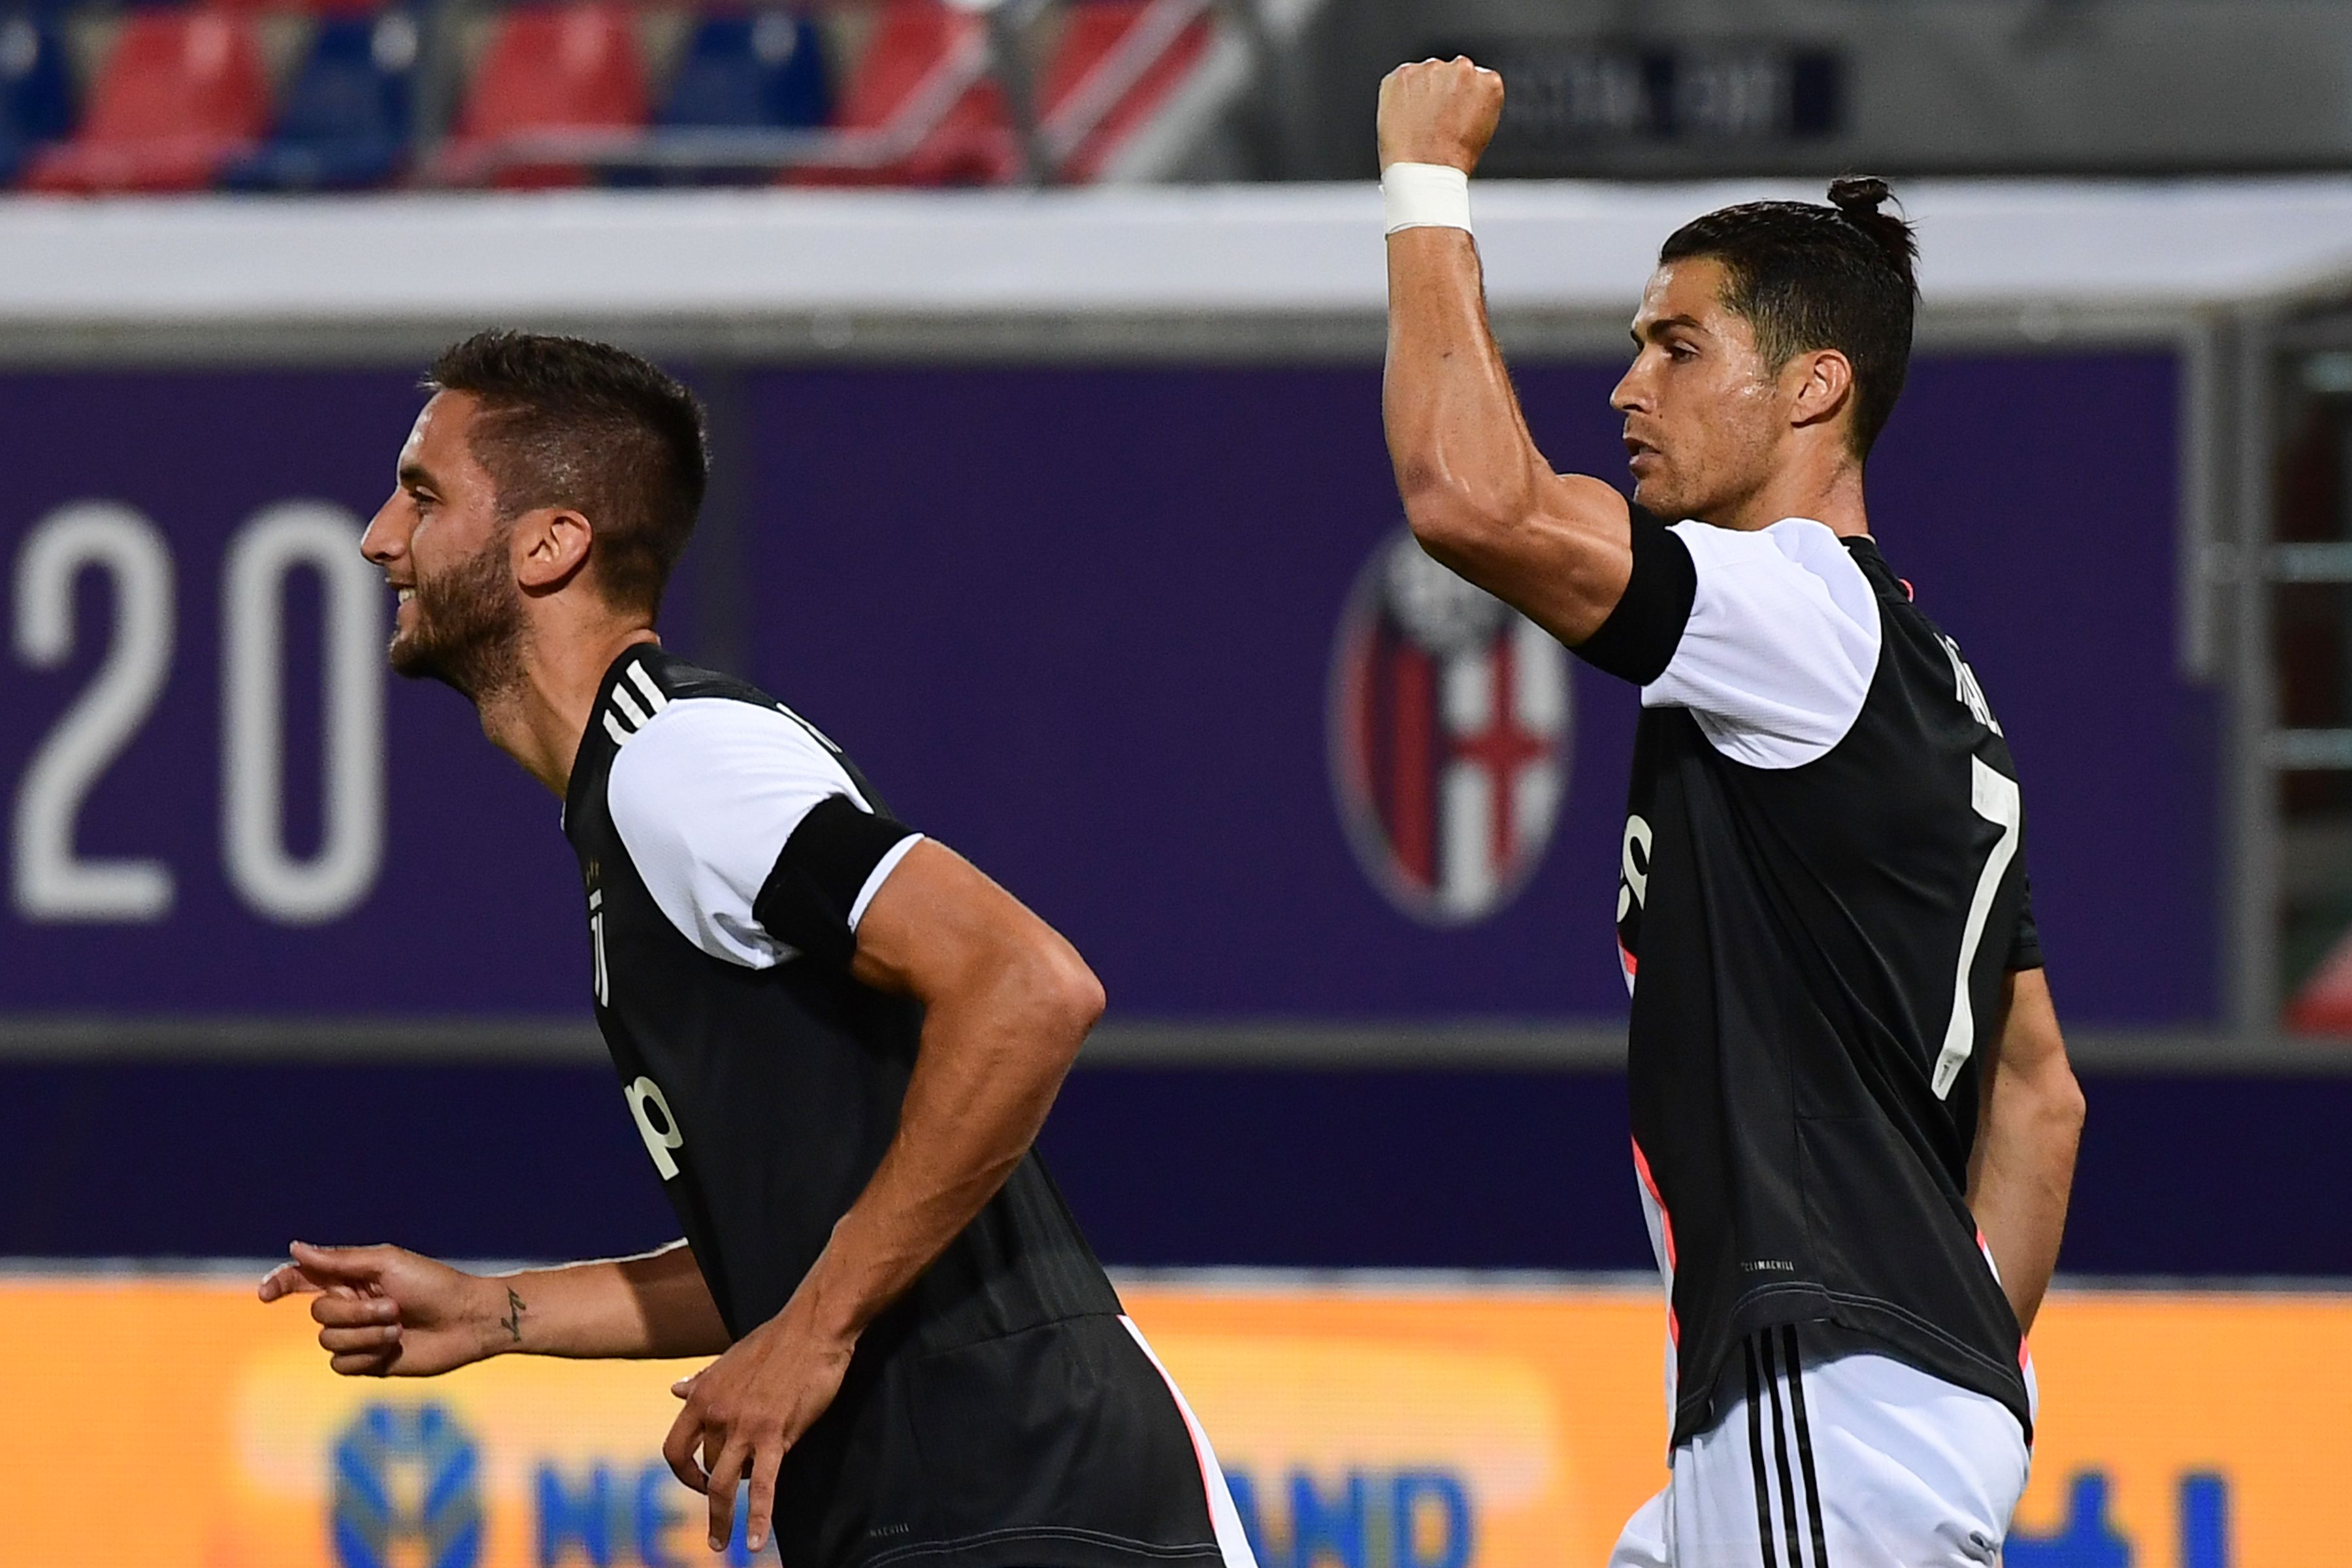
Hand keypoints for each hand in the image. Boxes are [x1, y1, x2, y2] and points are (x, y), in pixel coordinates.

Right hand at [257, 1240, 508, 1376]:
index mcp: (352, 1277)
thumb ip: (338, 1260)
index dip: (279, 1283)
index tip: (265, 1294)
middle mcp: (350, 1305)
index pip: (302, 1278)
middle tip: (393, 1307)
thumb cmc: (432, 1284)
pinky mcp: (367, 1362)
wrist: (465, 1320)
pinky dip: (367, 1355)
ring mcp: (358, 1334)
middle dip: (355, 1313)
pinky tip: (393, 1349)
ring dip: (366, 1335)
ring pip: (328, 1341)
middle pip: (318, 1313)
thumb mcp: (386, 1263)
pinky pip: (341, 1365)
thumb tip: (294, 1247)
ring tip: (398, 1328)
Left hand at [662, 1304, 856, 1555]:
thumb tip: (675, 1391)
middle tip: (729, 1503)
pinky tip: (754, 1542)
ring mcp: (745, 1426)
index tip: (695, 1481)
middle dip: (719, 1486)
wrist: (813, 1327)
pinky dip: (756, 1518)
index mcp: (703, 1395)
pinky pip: (762, 1486)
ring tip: (723, 1543)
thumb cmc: (776, 1341)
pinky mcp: (776, 1435)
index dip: (682, 1472)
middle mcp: (717, 1414)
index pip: (675, 1448)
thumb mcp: (729, 1360)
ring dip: (721, 1519)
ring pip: (723, 1485)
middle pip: (709, 1468)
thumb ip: (702, 1381)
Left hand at [1378, 56, 1503, 173]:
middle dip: (1440, 91)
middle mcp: (1462, 68)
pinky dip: (1397, 96)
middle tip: (1432, 120)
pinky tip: (1402, 118)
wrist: (1426, 170)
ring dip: (1419, 92)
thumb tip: (1460, 98)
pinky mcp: (1404, 74)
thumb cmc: (1453, 159)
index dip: (1460, 99)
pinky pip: (1400, 81)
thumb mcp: (1482, 129)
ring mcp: (1432, 69)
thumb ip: (1474, 102)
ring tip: (1417, 124)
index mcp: (1489, 82)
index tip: (1452, 113)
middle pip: (1448, 73)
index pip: (1473, 80)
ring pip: (1424, 76)